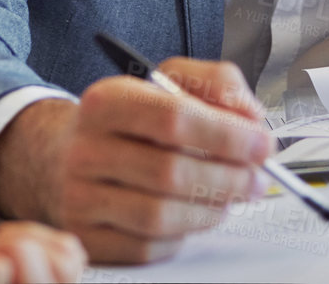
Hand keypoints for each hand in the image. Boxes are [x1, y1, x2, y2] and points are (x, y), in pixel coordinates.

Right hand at [0, 58, 273, 263]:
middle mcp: (86, 149)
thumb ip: (218, 84)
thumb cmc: (132, 121)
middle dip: (228, 179)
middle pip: (171, 172)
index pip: (174, 118)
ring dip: (210, 210)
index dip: (227, 135)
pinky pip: (147, 247)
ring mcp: (80, 197)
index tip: (262, 144)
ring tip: (228, 197)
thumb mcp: (171, 81)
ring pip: (160, 217)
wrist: (66, 155)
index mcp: (108, 100)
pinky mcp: (87, 237)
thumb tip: (250, 119)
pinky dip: (181, 234)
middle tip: (256, 179)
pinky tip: (191, 214)